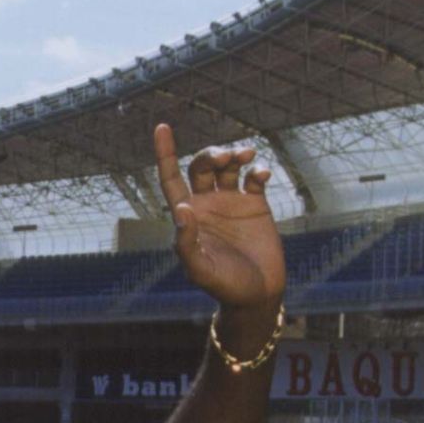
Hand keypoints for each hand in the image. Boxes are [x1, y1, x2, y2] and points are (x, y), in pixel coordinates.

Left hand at [152, 123, 285, 316]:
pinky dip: (258, 170)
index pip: (170, 178)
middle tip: (226, 158)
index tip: (162, 127)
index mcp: (188, 216)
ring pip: (228, 166)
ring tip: (245, 156)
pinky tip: (261, 174)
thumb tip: (182, 208)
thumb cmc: (224, 286)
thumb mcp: (200, 269)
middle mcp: (207, 204)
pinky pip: (255, 178)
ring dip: (235, 154)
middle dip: (211, 154)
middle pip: (202, 166)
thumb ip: (187, 242)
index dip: (165, 154)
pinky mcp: (256, 205)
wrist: (257, 295)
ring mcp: (232, 203)